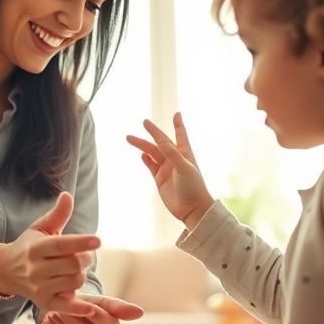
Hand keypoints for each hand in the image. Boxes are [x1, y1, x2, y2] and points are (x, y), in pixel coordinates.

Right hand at [0, 192, 98, 317]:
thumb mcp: (40, 228)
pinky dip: (79, 309)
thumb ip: (57, 215)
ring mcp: (39, 287)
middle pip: (73, 265)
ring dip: (81, 275)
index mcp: (36, 248)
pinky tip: (91, 308)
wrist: (6, 271)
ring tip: (76, 270)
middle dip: (85, 259)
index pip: (62, 245)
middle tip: (84, 255)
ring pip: (74, 282)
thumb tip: (67, 196)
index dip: (81, 243)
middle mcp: (36, 269)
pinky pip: (65, 307)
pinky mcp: (43, 303)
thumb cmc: (29, 246)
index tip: (98, 240)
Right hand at [126, 113, 213, 229]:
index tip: (177, 114)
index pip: (181, 136)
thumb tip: (160, 141)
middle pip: (161, 143)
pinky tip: (141, 154)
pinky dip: (146, 159)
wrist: (191, 209)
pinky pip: (151, 166)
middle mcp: (175, 159)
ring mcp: (166, 169)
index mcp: (185, 154)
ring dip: (143, 146)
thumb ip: (172, 154)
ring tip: (130, 138)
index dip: (178, 125)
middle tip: (144, 122)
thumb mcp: (184, 167)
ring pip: (152, 153)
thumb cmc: (193, 187)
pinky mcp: (159, 179)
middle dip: (153, 132)